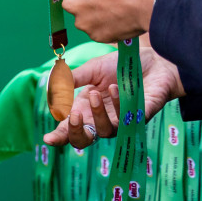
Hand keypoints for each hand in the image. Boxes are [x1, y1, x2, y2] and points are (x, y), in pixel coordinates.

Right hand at [43, 36, 184, 148]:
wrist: (152, 60)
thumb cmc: (120, 66)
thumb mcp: (92, 69)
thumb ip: (73, 79)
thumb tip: (53, 87)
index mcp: (85, 107)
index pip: (69, 127)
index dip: (59, 135)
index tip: (49, 139)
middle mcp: (101, 118)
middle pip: (84, 140)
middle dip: (75, 133)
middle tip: (74, 116)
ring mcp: (120, 121)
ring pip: (105, 131)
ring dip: (98, 114)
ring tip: (96, 92)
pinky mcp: (139, 118)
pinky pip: (126, 121)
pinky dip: (118, 105)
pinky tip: (117, 88)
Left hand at [56, 0, 169, 42]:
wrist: (152, 1)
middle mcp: (70, 1)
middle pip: (73, 1)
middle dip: (86, 0)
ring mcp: (81, 21)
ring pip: (85, 17)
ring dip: (96, 15)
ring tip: (118, 9)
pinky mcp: (94, 35)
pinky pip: (98, 30)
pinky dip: (107, 27)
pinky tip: (122, 20)